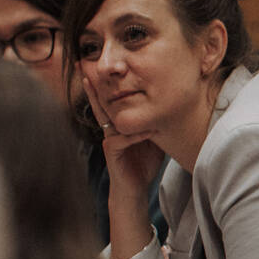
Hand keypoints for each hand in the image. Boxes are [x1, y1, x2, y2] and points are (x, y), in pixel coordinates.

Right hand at [83, 77, 162, 205]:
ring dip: (103, 103)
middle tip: (89, 72)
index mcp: (119, 126)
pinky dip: (134, 135)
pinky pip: (120, 139)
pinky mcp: (112, 153)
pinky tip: (146, 131)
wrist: (135, 188)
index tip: (104, 70)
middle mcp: (111, 131)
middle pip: (101, 106)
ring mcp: (110, 141)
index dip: (107, 87)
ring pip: (105, 119)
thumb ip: (155, 123)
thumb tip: (170, 106)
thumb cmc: (144, 163)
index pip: (112, 102)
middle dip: (95, 89)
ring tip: (98, 89)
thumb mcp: (153, 138)